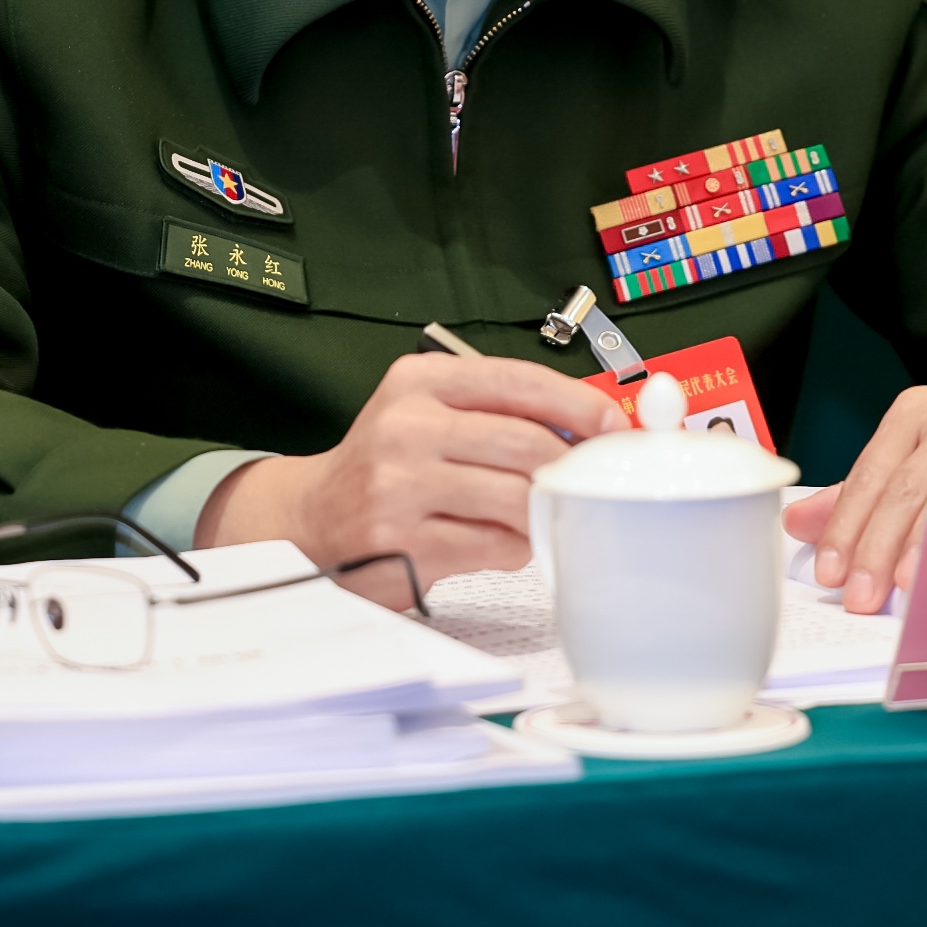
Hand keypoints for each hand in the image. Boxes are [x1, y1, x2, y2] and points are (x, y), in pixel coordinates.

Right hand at [195, 354, 626, 604]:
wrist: (312, 518)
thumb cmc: (387, 463)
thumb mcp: (428, 412)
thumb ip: (499, 411)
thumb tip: (591, 425)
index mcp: (419, 382)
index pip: (519, 381)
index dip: (579, 403)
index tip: (614, 425)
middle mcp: (406, 427)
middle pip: (528, 444)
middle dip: (570, 467)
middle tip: (587, 481)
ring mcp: (401, 487)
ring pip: (517, 498)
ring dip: (541, 512)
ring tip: (536, 513)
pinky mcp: (405, 542)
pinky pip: (494, 544)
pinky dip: (514, 546)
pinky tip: (502, 540)